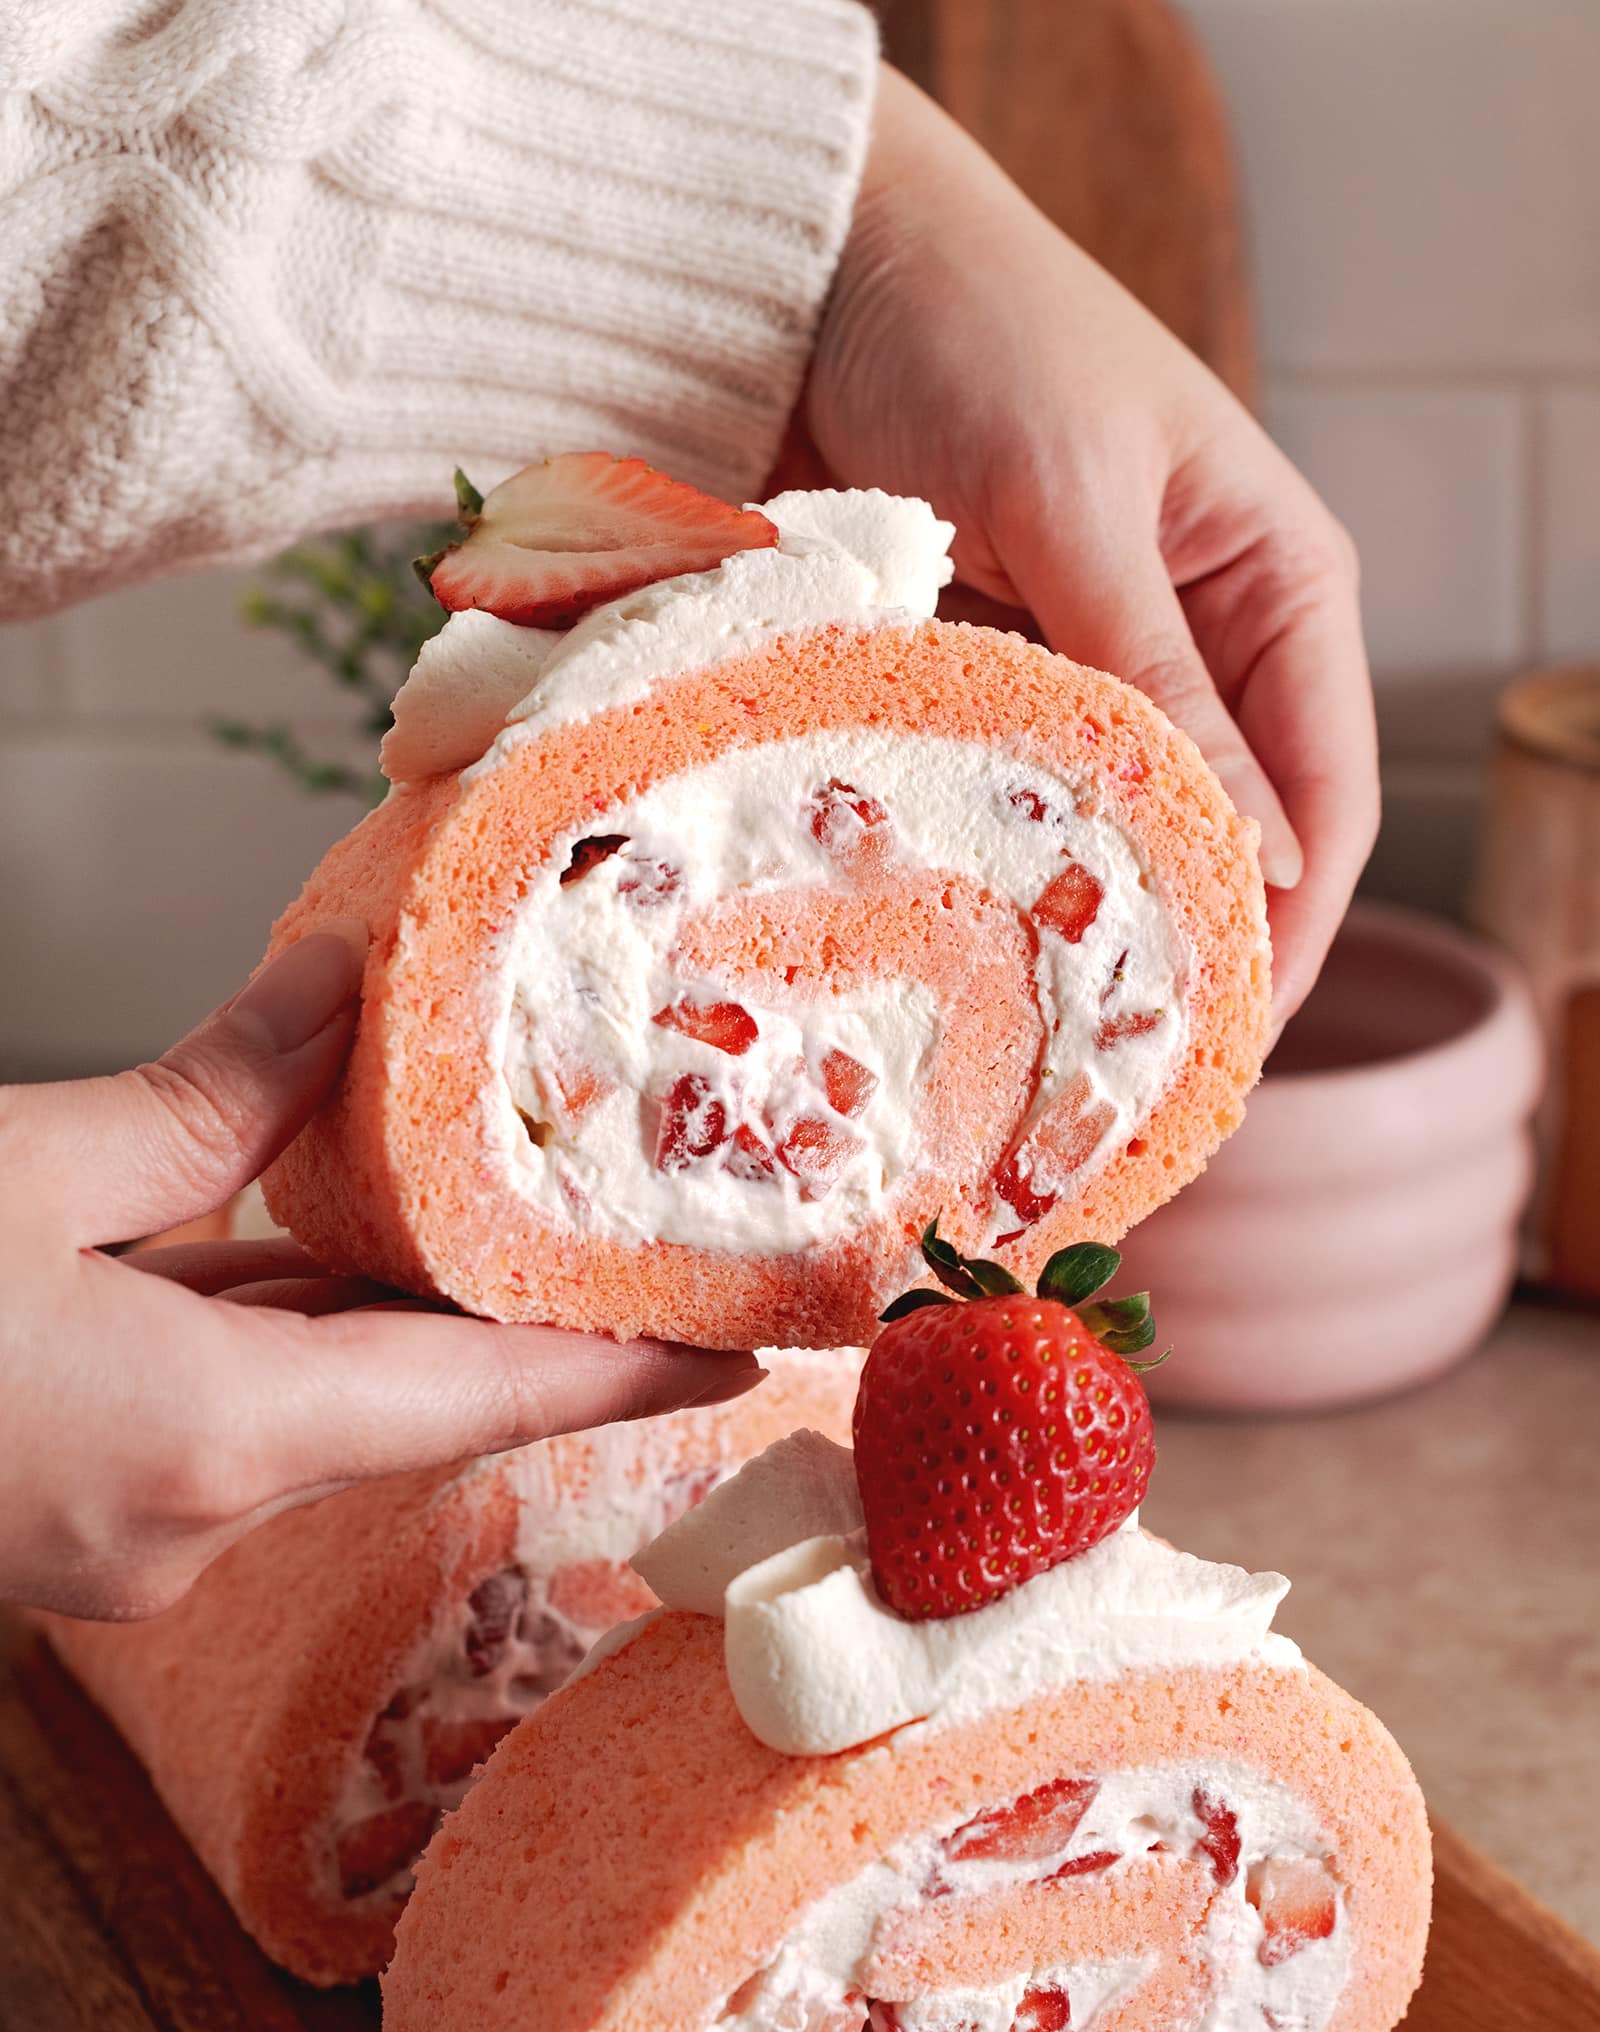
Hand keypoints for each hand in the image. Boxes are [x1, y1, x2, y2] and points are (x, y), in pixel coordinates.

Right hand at [0, 925, 760, 1620]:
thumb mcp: (17, 1169)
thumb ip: (199, 1097)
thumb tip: (332, 997)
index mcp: (205, 1439)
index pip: (485, 1398)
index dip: (631, 1370)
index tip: (747, 1349)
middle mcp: (187, 1520)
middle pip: (412, 1400)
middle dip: (513, 1312)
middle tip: (633, 1229)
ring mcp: (129, 1535)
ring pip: (309, 1406)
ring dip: (381, 1311)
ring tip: (487, 1208)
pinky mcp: (75, 1512)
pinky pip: (223, 1415)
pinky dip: (271, 1334)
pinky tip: (296, 1244)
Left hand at [808, 67, 1377, 1022]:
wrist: (816, 268)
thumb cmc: (976, 336)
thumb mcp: (1078, 507)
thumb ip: (1158, 682)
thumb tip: (1262, 862)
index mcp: (1278, 585)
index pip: (1322, 798)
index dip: (1286, 931)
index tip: (1227, 1045)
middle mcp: (1200, 639)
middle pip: (1223, 836)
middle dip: (1183, 948)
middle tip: (1122, 1074)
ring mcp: (1089, 666)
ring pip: (1112, 829)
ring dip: (1080, 922)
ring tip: (1038, 1040)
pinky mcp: (987, 676)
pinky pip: (1009, 791)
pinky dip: (990, 859)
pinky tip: (956, 939)